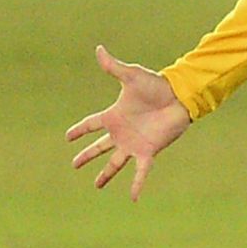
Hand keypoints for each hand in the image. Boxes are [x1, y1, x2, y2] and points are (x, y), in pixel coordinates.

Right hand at [65, 45, 191, 199]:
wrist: (179, 97)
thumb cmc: (156, 85)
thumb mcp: (131, 76)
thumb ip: (113, 67)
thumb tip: (98, 48)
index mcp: (115, 115)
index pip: (91, 124)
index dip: (79, 130)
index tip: (67, 137)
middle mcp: (122, 132)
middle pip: (100, 147)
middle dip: (87, 156)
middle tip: (74, 165)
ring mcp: (134, 144)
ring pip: (115, 163)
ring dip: (105, 175)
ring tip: (96, 186)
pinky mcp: (148, 152)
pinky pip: (140, 172)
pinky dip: (136, 184)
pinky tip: (133, 198)